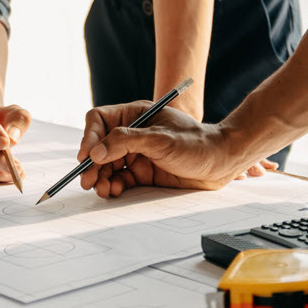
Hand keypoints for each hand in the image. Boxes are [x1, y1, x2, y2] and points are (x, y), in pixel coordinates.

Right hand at [76, 101, 274, 196]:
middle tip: (87, 180)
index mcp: (136, 115)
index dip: (89, 137)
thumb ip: (126, 142)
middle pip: (100, 146)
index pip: (100, 120)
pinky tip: (114, 191)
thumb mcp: (160, 139)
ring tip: (101, 189)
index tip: (86, 156)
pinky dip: (113, 186)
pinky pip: (120, 179)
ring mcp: (138, 154)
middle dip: (92, 164)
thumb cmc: (197, 144)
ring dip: (100, 177)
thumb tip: (95, 153)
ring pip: (107, 166)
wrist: (222, 163)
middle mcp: (133, 133)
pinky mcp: (144, 173)